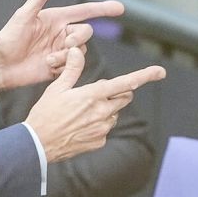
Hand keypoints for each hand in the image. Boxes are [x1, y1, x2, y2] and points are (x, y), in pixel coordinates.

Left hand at [0, 0, 123, 90]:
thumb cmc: (7, 39)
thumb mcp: (23, 16)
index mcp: (56, 19)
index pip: (84, 12)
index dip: (103, 9)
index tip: (120, 8)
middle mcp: (61, 33)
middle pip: (86, 32)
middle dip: (78, 38)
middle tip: (65, 44)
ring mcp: (61, 50)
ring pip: (81, 50)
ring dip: (68, 54)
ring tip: (49, 58)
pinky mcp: (59, 66)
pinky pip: (73, 65)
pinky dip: (63, 65)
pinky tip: (48, 65)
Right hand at [26, 47, 165, 162]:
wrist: (37, 145)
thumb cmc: (45, 114)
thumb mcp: (57, 88)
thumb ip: (72, 69)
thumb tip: (76, 51)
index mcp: (93, 95)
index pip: (125, 83)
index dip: (144, 75)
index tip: (160, 71)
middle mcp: (102, 112)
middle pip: (124, 97)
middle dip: (119, 91)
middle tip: (99, 91)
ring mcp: (102, 129)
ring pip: (115, 113)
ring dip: (107, 108)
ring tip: (83, 111)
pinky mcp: (99, 142)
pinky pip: (106, 128)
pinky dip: (99, 124)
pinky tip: (81, 125)